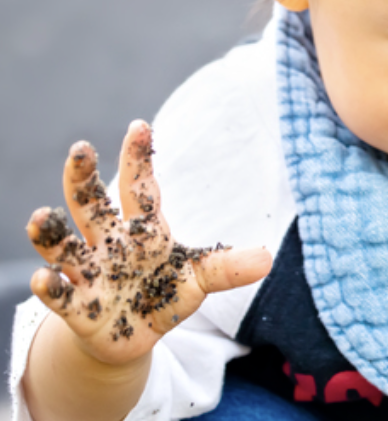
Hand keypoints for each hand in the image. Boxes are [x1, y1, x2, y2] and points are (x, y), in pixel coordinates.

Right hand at [25, 120, 271, 366]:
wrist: (130, 336)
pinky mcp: (79, 308)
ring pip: (64, 247)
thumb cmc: (162, 294)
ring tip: (41, 215)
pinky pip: (59, 295)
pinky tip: (43, 278)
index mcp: (142, 230)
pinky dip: (50, 287)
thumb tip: (269, 259)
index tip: (140, 126)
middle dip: (82, 179)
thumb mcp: (199, 278)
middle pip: (90, 205)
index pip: (138, 187)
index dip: (138, 158)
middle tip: (80, 149)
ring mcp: (90, 274)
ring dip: (51, 233)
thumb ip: (228, 267)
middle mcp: (108, 244)